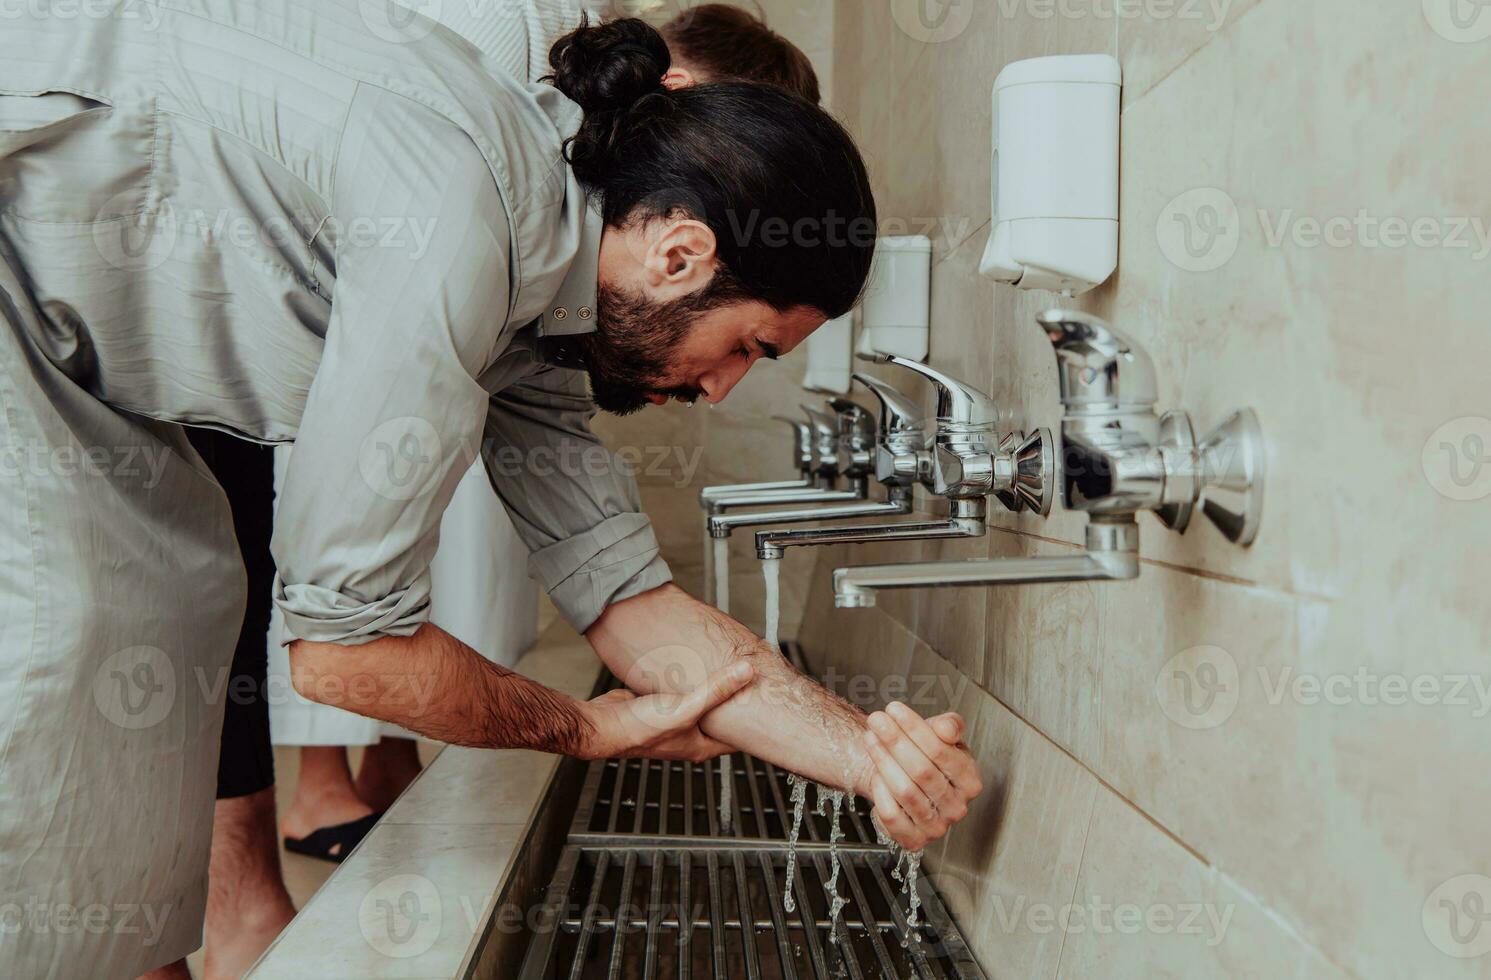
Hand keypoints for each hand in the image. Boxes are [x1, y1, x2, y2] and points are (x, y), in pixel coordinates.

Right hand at [579, 661, 753, 761]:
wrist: (602, 725)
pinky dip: (688, 679)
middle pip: (721, 717)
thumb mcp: (686, 708)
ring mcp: (674, 721)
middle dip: (734, 699)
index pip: (738, 737)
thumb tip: (746, 671)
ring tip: (726, 668)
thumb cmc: (639, 729)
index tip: (769, 702)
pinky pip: (681, 691)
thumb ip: (717, 689)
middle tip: (750, 679)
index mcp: (701, 746)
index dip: (755, 721)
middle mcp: (689, 736)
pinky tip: (692, 664)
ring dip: (710, 687)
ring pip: (700, 702)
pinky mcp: (659, 705)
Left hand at [862, 701, 981, 850]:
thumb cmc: (927, 756)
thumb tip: (947, 728)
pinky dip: (881, 792)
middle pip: (922, 770)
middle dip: (895, 741)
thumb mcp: (943, 734)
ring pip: (905, 791)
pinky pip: (892, 815)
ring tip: (870, 738)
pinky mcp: (914, 839)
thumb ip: (950, 725)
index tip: (894, 709)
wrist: (907, 779)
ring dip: (883, 760)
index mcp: (970, 780)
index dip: (915, 729)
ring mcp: (937, 826)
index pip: (942, 751)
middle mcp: (957, 807)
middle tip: (876, 720)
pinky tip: (876, 773)